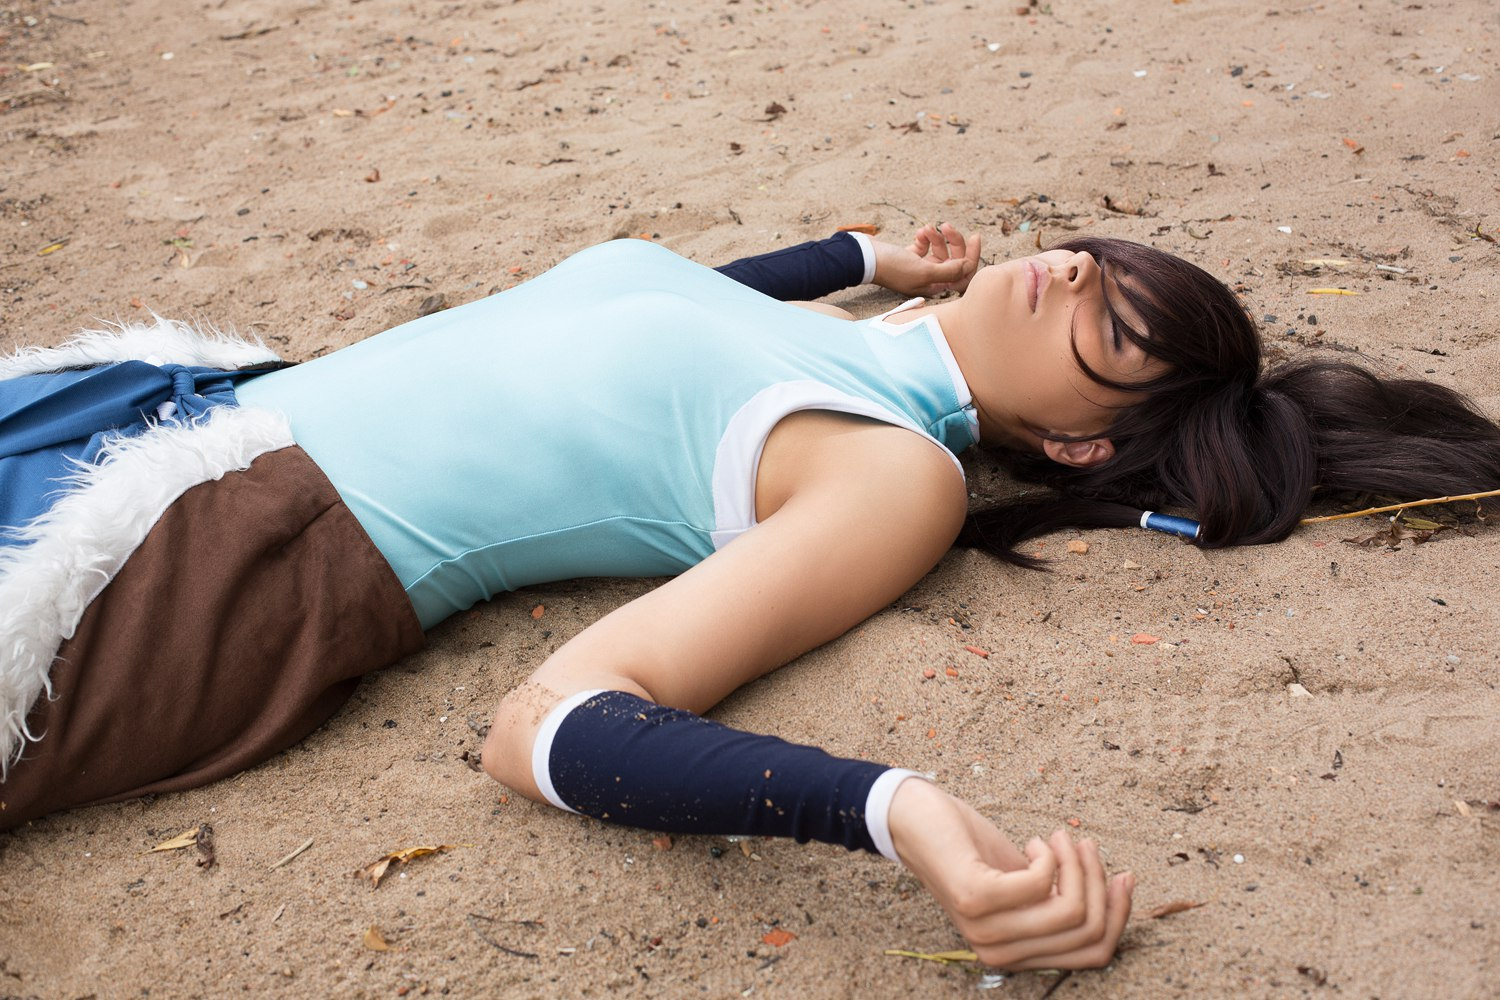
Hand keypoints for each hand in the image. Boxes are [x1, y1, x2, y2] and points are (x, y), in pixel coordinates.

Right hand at [870, 223, 981, 296]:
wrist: (864, 258)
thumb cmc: (892, 267)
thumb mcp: (924, 271)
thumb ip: (949, 271)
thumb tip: (968, 266)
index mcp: (935, 287)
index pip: (963, 275)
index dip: (972, 257)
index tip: (975, 237)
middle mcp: (930, 279)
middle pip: (953, 260)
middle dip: (953, 241)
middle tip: (947, 226)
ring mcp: (919, 267)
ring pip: (940, 250)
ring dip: (936, 236)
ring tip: (927, 228)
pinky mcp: (910, 256)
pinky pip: (926, 245)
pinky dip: (925, 237)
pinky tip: (919, 232)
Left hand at [887, 778, 1133, 970]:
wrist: (912, 821)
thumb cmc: (972, 849)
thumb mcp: (1024, 882)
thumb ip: (1061, 900)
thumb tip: (1120, 890)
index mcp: (1017, 956)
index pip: (1094, 955)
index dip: (1120, 916)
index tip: (1123, 876)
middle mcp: (1000, 954)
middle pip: (1088, 932)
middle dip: (1100, 882)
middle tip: (1084, 845)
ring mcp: (985, 929)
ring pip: (1071, 910)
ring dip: (1076, 864)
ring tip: (1059, 837)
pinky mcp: (975, 899)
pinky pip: (1042, 882)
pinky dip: (1049, 855)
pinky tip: (1031, 841)